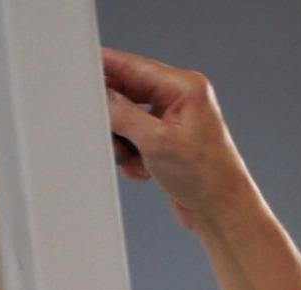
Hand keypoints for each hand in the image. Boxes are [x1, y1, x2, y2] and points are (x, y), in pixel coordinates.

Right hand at [102, 47, 256, 233]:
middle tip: (112, 136)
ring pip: (127, 118)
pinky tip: (144, 169)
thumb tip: (101, 97)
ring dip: (124, 142)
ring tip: (136, 159)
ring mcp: (173, 119)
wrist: (221, 212)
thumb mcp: (156, 142)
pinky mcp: (167, 140)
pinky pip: (134, 137)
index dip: (103, 68)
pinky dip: (133, 154)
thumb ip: (123, 114)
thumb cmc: (207, 178)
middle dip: (116, 118)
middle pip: (126, 93)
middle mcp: (180, 98)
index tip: (79, 73)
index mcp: (185, 87)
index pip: (132, 66)